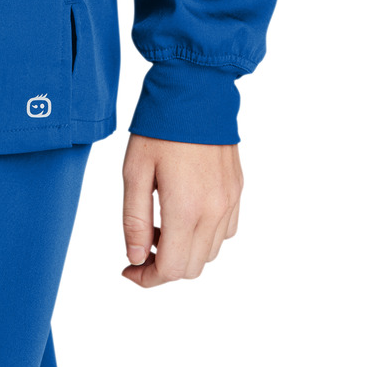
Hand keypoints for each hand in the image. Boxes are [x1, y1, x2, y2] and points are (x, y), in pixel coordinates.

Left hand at [120, 133, 241, 285]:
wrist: (195, 89)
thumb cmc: (160, 126)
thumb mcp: (134, 171)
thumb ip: (134, 220)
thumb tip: (135, 258)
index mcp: (185, 209)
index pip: (170, 269)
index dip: (146, 277)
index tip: (129, 269)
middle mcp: (214, 212)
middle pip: (191, 268)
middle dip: (163, 267)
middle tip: (141, 244)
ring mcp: (230, 202)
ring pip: (209, 253)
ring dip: (184, 251)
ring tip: (161, 222)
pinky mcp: (237, 190)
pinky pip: (225, 231)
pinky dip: (205, 235)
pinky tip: (186, 213)